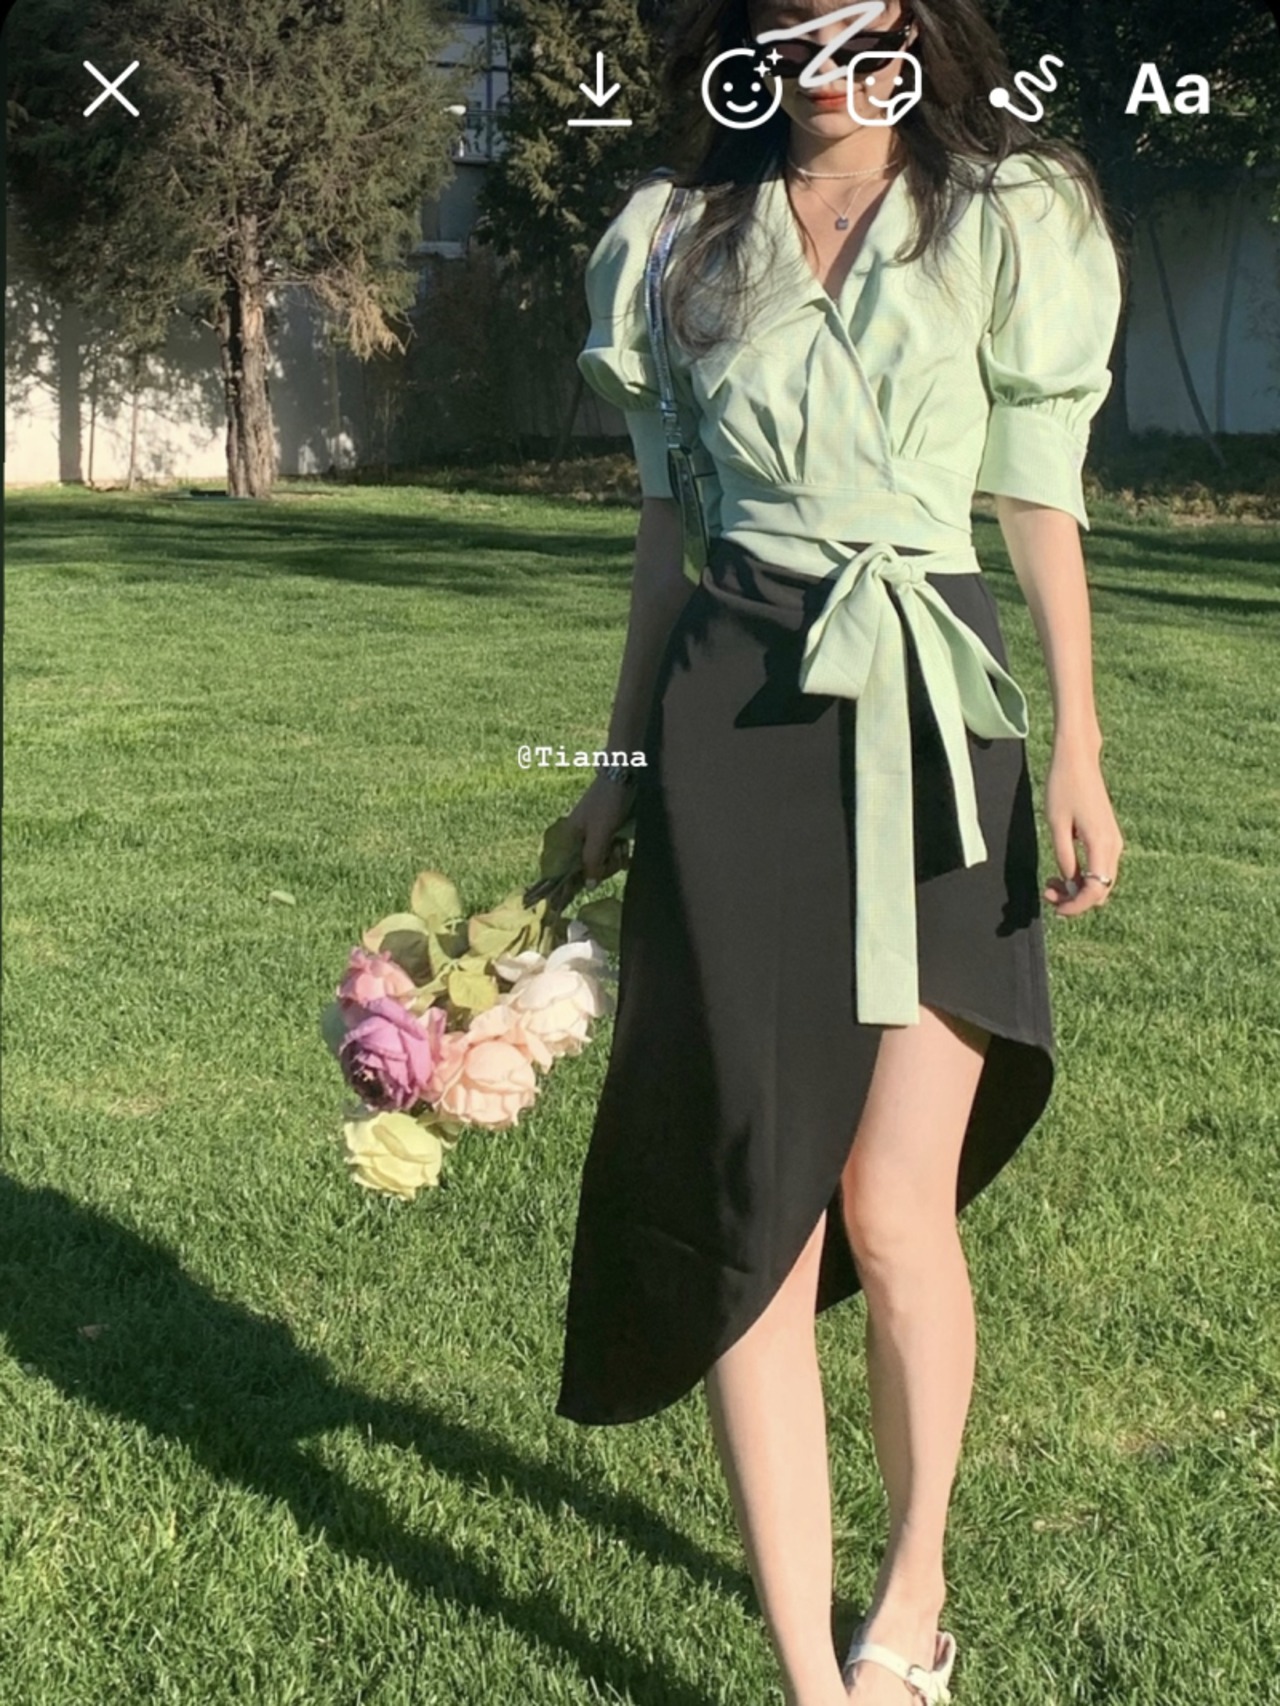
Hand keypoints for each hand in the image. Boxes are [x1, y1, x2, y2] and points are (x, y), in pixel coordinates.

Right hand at [565, 774, 637, 883]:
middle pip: (588, 869)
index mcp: (570, 838)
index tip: (560, 906)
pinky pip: (612, 854)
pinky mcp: (609, 834)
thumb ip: (592, 860)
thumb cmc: (608, 802)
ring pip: (603, 862)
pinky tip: (626, 848)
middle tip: (615, 852)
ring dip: (616, 858)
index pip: (564, 871)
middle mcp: (580, 839)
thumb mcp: (599, 833)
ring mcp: (595, 837)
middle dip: (605, 866)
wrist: (625, 775)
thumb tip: (588, 886)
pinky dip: (621, 853)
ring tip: (623, 845)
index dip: (566, 887)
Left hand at [1042, 744, 1123, 917]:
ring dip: (1078, 888)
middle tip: (1047, 891)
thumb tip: (1070, 884)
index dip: (1075, 906)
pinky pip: (1099, 867)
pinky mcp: (1108, 836)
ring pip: (1101, 881)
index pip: (1095, 891)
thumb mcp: (1057, 825)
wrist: (1078, 759)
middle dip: (1075, 899)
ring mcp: (1113, 841)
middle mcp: (1114, 846)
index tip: (1054, 907)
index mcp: (1102, 845)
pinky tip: (1063, 869)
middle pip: (1100, 890)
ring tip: (1050, 882)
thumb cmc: (1063, 787)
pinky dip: (1083, 876)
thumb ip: (1064, 858)